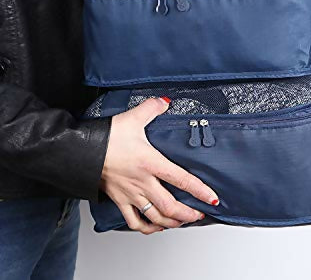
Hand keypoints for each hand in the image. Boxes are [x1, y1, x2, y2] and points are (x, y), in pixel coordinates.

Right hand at [100, 98, 218, 234]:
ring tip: (182, 222)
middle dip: (188, 214)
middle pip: (170, 206)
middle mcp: (143, 182)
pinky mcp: (118, 199)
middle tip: (200, 215)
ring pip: (155, 217)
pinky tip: (154, 227)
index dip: (200, 191)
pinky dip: (147, 228)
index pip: (182, 179)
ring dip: (171, 222)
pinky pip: (134, 221)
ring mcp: (131, 194)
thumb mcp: (133, 118)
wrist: (80, 151)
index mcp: (151, 163)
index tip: (212, 199)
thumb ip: (152, 108)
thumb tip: (165, 101)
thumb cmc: (106, 137)